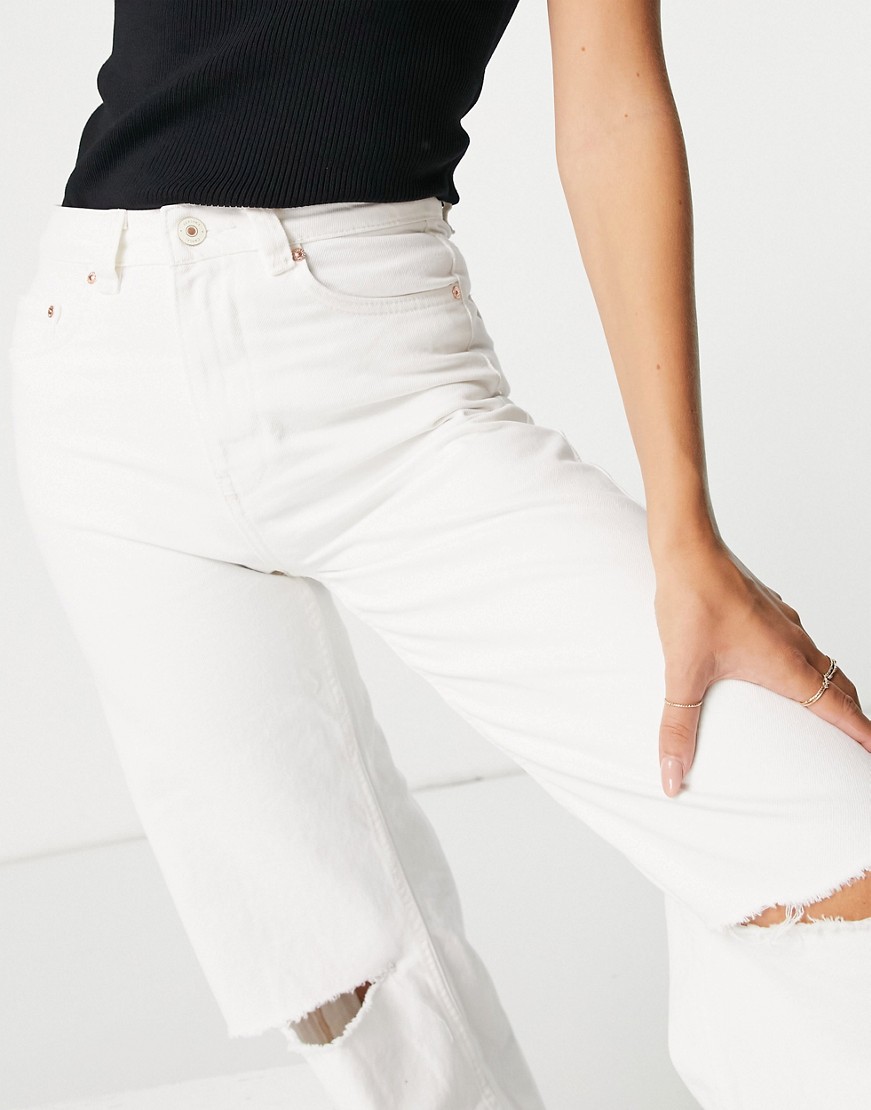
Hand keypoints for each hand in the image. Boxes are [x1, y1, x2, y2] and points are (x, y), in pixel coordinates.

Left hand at [651, 536, 870, 796]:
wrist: (688, 547)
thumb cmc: (692, 601)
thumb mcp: (683, 673)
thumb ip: (677, 729)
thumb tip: (672, 777)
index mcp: (788, 665)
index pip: (840, 708)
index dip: (862, 733)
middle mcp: (795, 643)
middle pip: (839, 685)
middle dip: (851, 715)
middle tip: (858, 741)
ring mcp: (783, 622)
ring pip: (821, 660)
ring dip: (830, 686)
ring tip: (827, 707)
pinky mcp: (767, 607)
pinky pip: (798, 640)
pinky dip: (804, 660)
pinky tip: (781, 662)